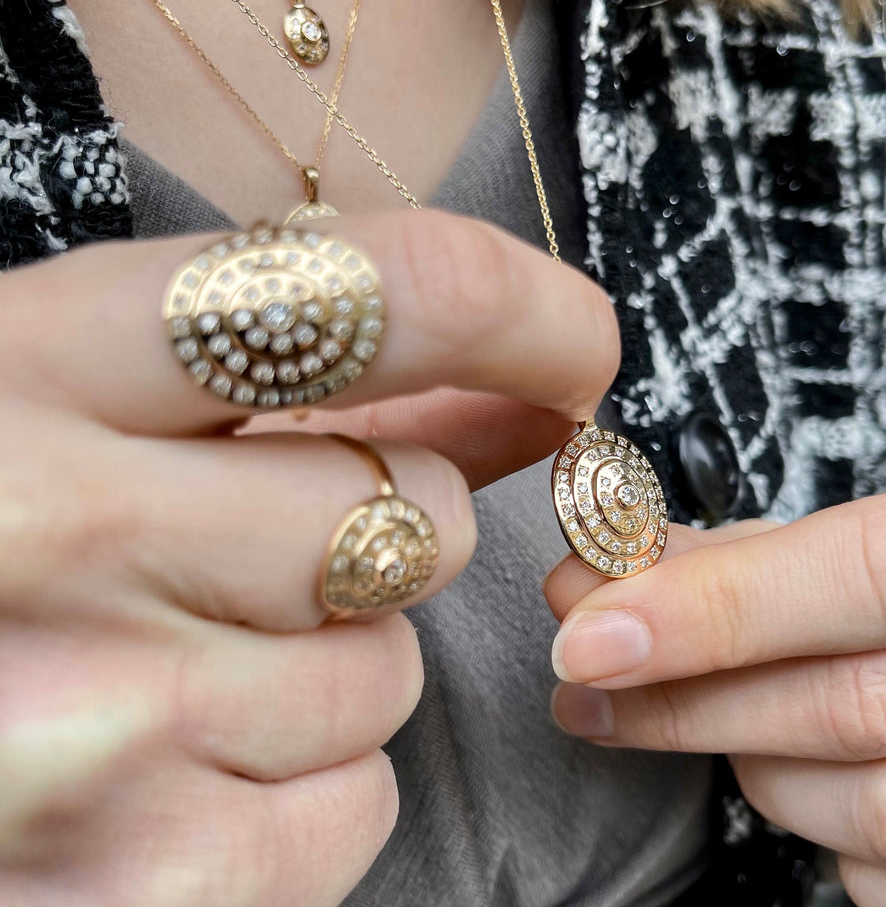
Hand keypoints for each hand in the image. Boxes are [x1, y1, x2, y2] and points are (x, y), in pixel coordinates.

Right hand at [0, 208, 618, 905]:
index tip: (575, 349)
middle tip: (257, 538)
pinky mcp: (134, 884)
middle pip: (421, 511)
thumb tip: (523, 390)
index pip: (396, 293)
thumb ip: (310, 378)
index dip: (533, 314)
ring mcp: (94, 727)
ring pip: (390, 670)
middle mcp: (58, 531)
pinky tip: (176, 758)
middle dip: (384, 523)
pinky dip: (306, 784)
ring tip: (174, 654)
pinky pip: (354, 806)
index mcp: (39, 360)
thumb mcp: (84, 392)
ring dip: (329, 657)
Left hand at [545, 463, 885, 906]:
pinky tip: (822, 787)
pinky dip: (839, 849)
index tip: (592, 634)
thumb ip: (751, 555)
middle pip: (861, 705)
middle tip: (592, 684)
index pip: (872, 574)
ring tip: (734, 723)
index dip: (716, 609)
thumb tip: (602, 583)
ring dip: (765, 770)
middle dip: (692, 702)